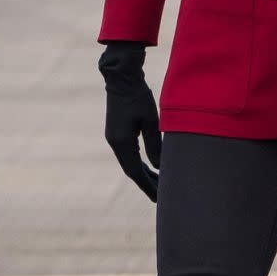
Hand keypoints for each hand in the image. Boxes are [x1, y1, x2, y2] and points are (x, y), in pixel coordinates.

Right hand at [98, 41, 160, 200]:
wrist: (121, 77)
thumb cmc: (138, 96)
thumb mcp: (150, 121)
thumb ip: (155, 145)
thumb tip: (158, 167)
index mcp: (121, 142)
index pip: (135, 172)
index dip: (148, 186)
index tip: (159, 199)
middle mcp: (115, 142)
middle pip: (132, 170)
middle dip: (147, 183)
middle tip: (162, 195)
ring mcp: (114, 137)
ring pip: (130, 162)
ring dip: (144, 173)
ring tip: (159, 183)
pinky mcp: (117, 131)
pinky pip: (129, 153)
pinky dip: (140, 162)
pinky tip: (150, 166)